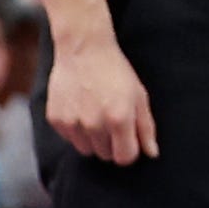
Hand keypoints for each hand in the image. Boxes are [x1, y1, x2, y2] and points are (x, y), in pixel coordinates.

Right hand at [48, 37, 158, 164]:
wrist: (84, 50)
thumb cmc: (116, 71)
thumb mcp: (139, 95)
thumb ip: (146, 127)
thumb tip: (152, 153)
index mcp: (119, 118)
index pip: (125, 157)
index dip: (129, 150)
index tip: (129, 139)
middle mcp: (94, 125)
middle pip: (105, 155)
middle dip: (112, 143)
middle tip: (113, 121)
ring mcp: (73, 123)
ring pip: (86, 150)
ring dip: (93, 139)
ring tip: (97, 114)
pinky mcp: (56, 120)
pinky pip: (70, 139)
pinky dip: (77, 130)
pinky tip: (82, 108)